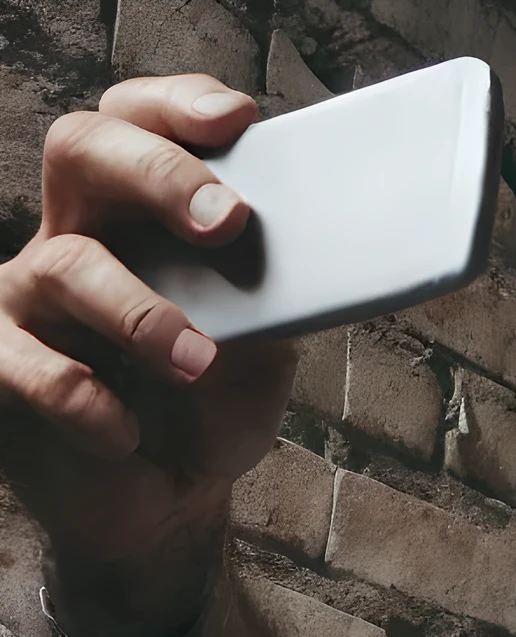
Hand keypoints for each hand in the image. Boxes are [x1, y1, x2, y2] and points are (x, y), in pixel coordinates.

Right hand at [0, 74, 296, 636]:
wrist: (171, 502)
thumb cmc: (212, 406)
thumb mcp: (266, 343)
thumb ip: (280, 291)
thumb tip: (335, 254)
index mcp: (138, 214)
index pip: (140, 122)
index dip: (180, 107)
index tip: (239, 121)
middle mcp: (77, 236)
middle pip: (83, 149)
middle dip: (160, 175)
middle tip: (228, 222)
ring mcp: (33, 301)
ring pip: (64, 266)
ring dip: (142, 314)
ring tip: (198, 363)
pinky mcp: (4, 369)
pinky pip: (27, 366)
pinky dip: (85, 402)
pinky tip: (124, 433)